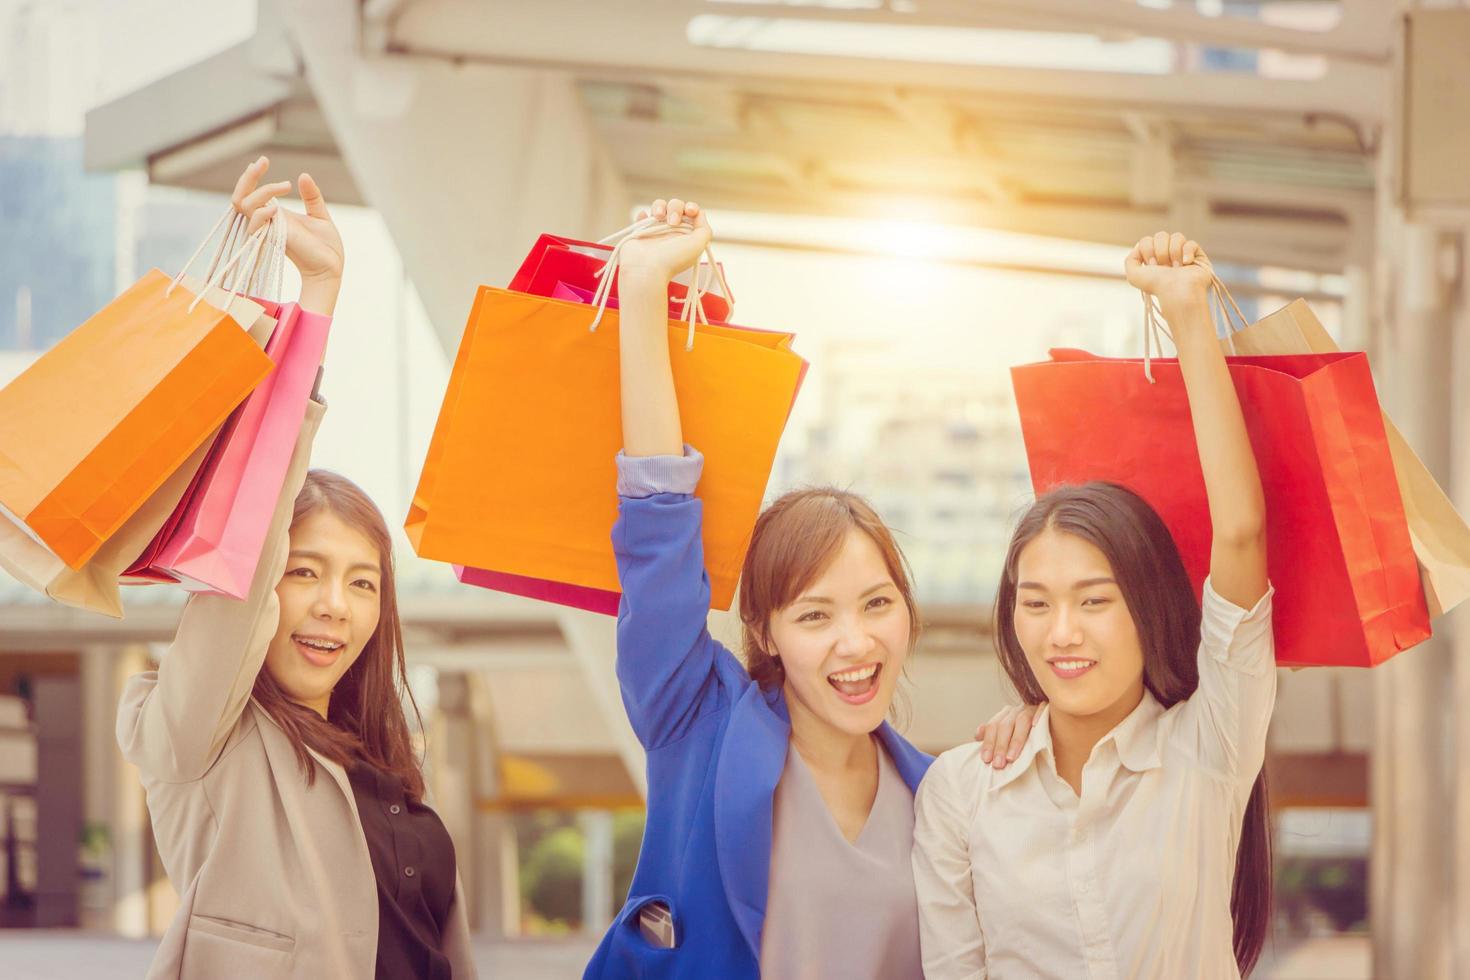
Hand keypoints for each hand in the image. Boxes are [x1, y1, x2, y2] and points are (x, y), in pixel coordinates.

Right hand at [232, 156, 343, 312]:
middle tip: (263, 161)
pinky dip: (262, 212)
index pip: (251, 194)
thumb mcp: (320, 215)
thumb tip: (303, 175)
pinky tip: (277, 207)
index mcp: (276, 215)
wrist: (331, 268)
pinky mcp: (274, 239)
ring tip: (285, 186)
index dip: (251, 177)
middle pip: (240, 198)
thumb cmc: (325, 246)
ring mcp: (268, 230)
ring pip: (244, 206)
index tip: (263, 161)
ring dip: (262, 191)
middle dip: (248, 177)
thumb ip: (311, 196)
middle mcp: (268, 222)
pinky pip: (255, 223)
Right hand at [616, 198, 711, 285]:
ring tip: (657, 216)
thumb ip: (704, 228)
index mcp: (686, 234)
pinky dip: (643, 214)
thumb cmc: (673, 259)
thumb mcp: (698, 244)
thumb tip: (699, 214)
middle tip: (672, 222)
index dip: (691, 208)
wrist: (647, 269)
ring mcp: (656, 230)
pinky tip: (645, 216)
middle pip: (676, 206)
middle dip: (675, 208)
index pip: (691, 213)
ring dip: (659, 206)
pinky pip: (642, 216)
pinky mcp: (641, 232)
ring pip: (659, 206)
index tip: (689, 211)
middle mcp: (672, 232)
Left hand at [974, 702, 1042, 769]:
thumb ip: (993, 735)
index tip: (986, 759)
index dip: (989, 743)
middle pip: (1005, 725)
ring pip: (1021, 720)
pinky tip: (1036, 725)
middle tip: (998, 764)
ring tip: (1011, 758)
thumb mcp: (1008, 736)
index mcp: (1006, 715)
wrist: (1053, 728)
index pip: (993, 726)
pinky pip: (1043, 710)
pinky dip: (1038, 716)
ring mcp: (1032, 709)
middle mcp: (1017, 710)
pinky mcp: (1048, 709)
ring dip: (1016, 740)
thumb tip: (977, 736)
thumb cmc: (1028, 737)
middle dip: (1001, 746)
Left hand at [1124, 232, 1212, 320]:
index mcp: (1153, 257)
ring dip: (1174, 253)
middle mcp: (1167, 255)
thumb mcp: (1134, 275)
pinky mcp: (1198, 256)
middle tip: (1163, 266)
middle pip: (1161, 235)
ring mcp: (1182, 254)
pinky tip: (1186, 264)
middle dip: (1161, 251)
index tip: (1152, 265)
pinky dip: (1187, 253)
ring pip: (1177, 236)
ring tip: (1176, 268)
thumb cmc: (1156, 285)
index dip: (1148, 250)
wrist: (1176, 291)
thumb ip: (1130, 260)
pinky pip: (1191, 243)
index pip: (1147, 240)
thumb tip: (1139, 246)